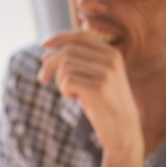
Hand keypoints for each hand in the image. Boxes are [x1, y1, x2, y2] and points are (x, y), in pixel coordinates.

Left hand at [39, 30, 142, 156]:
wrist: (123, 131)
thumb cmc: (103, 105)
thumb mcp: (89, 80)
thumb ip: (73, 64)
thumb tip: (45, 53)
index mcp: (112, 54)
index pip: (80, 35)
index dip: (59, 37)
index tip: (42, 45)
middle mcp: (111, 59)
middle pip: (68, 51)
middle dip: (49, 65)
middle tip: (42, 79)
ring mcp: (107, 73)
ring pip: (65, 66)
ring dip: (60, 81)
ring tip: (71, 93)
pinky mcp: (100, 88)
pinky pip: (67, 81)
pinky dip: (65, 91)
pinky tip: (76, 99)